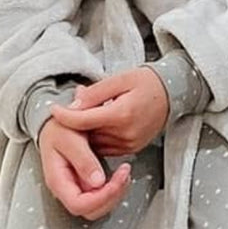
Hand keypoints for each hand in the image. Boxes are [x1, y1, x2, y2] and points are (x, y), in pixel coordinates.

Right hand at [38, 116, 131, 220]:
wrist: (57, 121)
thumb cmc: (59, 128)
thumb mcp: (70, 138)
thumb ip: (83, 160)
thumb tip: (98, 183)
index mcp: (58, 180)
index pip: (78, 204)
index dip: (100, 198)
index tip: (117, 180)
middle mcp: (66, 189)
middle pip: (90, 210)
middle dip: (111, 197)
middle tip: (125, 175)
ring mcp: (76, 187)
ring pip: (97, 207)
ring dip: (115, 194)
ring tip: (125, 173)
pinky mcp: (85, 182)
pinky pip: (100, 196)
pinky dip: (114, 189)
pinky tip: (120, 174)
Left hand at [52, 66, 169, 157]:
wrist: (174, 94)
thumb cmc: (148, 82)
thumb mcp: (122, 79)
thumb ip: (96, 92)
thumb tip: (74, 104)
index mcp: (121, 114)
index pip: (84, 120)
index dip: (65, 115)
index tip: (54, 109)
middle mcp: (124, 133)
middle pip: (87, 133)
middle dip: (74, 123)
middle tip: (66, 109)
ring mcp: (129, 144)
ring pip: (94, 144)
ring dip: (84, 133)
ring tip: (80, 117)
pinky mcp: (131, 149)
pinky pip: (105, 148)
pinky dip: (96, 138)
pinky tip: (95, 126)